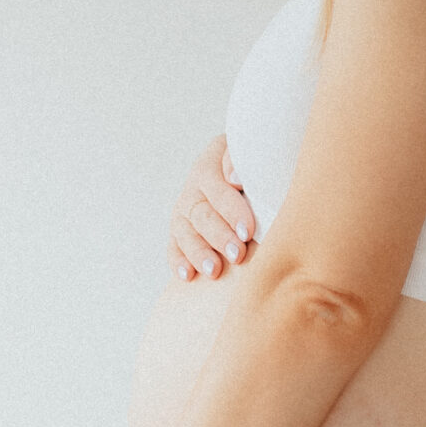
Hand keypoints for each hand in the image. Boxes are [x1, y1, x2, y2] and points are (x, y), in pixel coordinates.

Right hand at [170, 134, 257, 282]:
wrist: (244, 164)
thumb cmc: (252, 162)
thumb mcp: (249, 151)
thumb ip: (239, 158)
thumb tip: (234, 178)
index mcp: (210, 165)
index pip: (218, 189)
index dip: (232, 211)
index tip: (248, 231)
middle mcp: (193, 188)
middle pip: (201, 214)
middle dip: (219, 237)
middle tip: (237, 254)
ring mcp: (183, 210)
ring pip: (185, 232)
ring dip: (199, 253)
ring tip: (215, 271)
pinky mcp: (180, 229)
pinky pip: (174, 245)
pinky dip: (178, 261)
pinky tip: (187, 275)